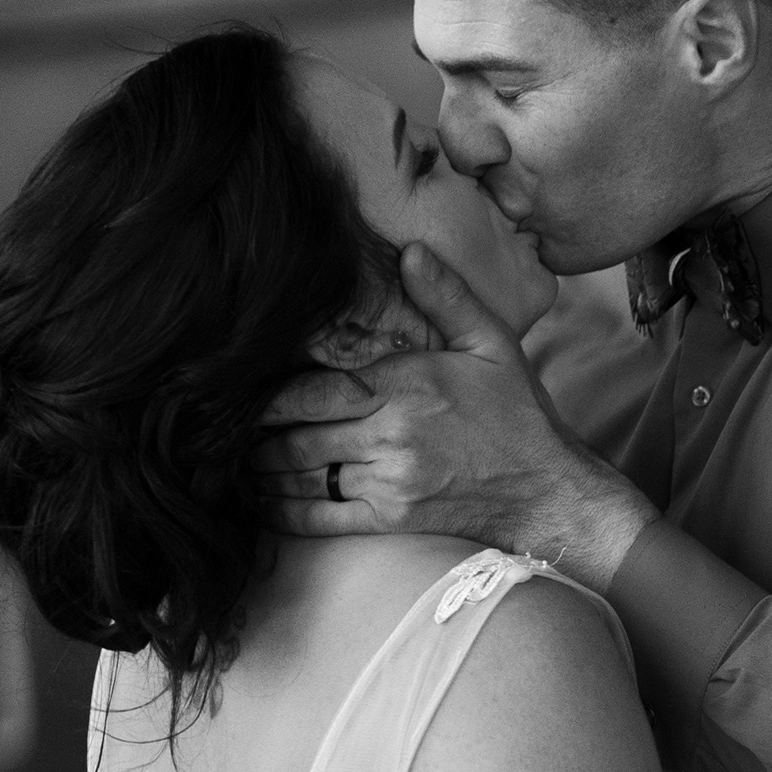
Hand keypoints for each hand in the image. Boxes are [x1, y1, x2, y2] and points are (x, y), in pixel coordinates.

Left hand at [249, 246, 655, 589]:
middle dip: (253, 432)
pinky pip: (318, 517)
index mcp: (405, 388)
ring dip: (258, 469)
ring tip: (232, 458)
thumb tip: (410, 252)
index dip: (267, 393)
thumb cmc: (518, 416)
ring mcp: (387, 482)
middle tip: (223, 425)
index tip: (242, 388)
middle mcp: (390, 436)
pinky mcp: (390, 519)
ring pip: (298, 475)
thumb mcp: (493, 345)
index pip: (312, 389)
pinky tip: (259, 500)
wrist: (548, 491)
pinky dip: (280, 511)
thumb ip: (447, 298)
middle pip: (294, 434)